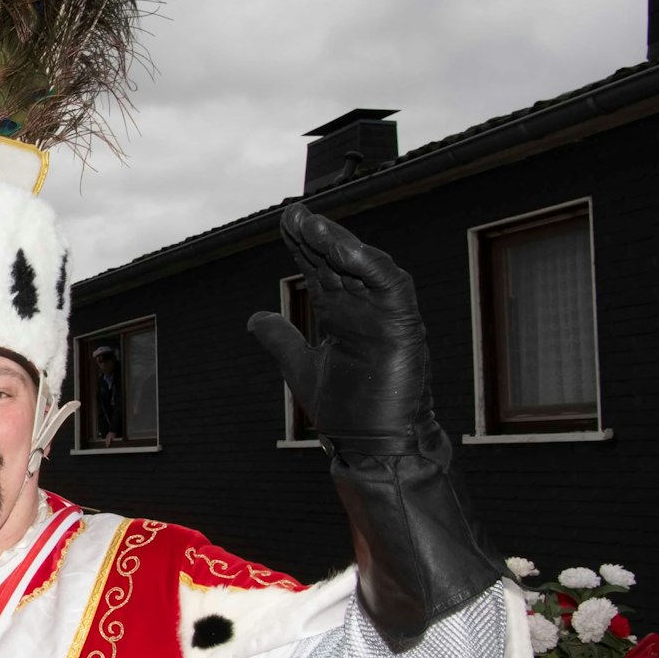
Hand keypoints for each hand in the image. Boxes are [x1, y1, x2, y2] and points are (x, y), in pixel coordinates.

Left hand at [248, 205, 429, 446]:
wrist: (371, 444)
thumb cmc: (346, 409)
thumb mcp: (299, 366)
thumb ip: (280, 339)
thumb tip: (255, 318)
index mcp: (340, 314)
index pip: (320, 269)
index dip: (304, 245)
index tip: (285, 222)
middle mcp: (363, 308)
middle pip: (338, 261)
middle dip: (317, 236)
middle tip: (293, 213)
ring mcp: (384, 314)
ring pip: (365, 265)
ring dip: (339, 242)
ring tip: (312, 222)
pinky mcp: (403, 325)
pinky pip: (389, 284)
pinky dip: (366, 263)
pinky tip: (341, 246)